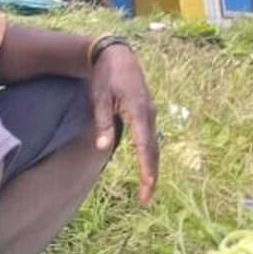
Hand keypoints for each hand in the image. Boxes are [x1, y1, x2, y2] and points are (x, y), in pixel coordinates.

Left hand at [90, 44, 158, 204]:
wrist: (116, 54)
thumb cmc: (105, 75)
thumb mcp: (99, 97)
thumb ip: (102, 122)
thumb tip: (102, 147)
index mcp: (138, 109)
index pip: (144, 144)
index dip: (146, 167)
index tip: (147, 185)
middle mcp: (149, 113)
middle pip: (153, 150)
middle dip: (151, 175)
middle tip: (146, 199)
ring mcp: (150, 113)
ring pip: (154, 145)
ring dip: (151, 167)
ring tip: (147, 188)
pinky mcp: (146, 113)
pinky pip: (150, 138)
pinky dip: (149, 155)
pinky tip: (145, 167)